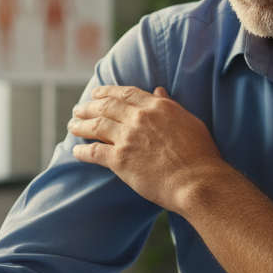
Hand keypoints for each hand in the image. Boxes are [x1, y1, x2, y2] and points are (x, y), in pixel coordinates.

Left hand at [68, 85, 226, 212]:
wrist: (197, 182)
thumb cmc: (200, 154)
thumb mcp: (188, 120)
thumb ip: (170, 104)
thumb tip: (158, 90)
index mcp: (156, 107)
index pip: (125, 93)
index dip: (107, 92)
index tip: (96, 94)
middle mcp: (139, 118)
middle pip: (106, 107)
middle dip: (88, 107)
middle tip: (78, 109)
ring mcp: (127, 138)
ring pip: (96, 126)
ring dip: (80, 125)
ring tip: (72, 126)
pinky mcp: (120, 160)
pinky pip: (94, 152)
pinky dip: (83, 151)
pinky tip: (76, 152)